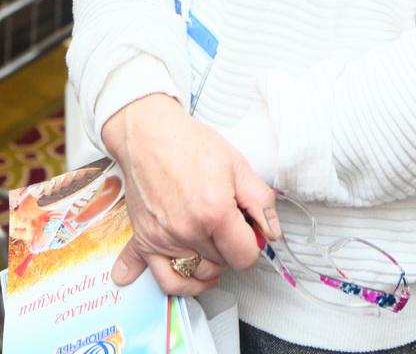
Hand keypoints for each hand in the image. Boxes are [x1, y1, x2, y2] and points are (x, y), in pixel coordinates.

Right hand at [102, 94, 277, 296]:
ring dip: (208, 266)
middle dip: (229, 249)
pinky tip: (182, 275)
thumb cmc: (189, 143)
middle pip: (221, 265)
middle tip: (227, 225)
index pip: (245, 257)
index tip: (247, 232)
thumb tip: (271, 232)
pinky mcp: (144, 239)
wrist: (149, 133)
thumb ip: (261, 201)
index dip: (252, 245)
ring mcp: (163, 238)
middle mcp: (187, 230)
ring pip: (194, 276)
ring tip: (212, 247)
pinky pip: (159, 277)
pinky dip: (172, 282)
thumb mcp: (237, 164)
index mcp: (214, 212)